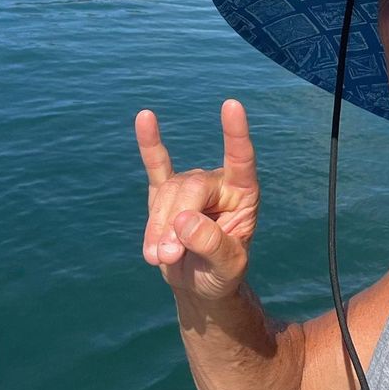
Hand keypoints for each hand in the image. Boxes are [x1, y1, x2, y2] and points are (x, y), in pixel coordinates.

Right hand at [136, 99, 259, 299]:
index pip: (241, 159)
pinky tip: (145, 118)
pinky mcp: (166, 192)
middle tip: (167, 257)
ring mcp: (192, 185)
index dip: (236, 134)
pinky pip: (157, 165)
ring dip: (157, 227)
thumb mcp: (227, 267)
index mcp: (243, 193)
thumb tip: (184, 220)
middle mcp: (219, 183)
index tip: (232, 105)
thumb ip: (212, 245)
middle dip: (174, 223)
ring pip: (167, 193)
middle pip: (190, 187)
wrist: (201, 284)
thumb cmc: (222, 274)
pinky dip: (149, 143)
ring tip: (159, 258)